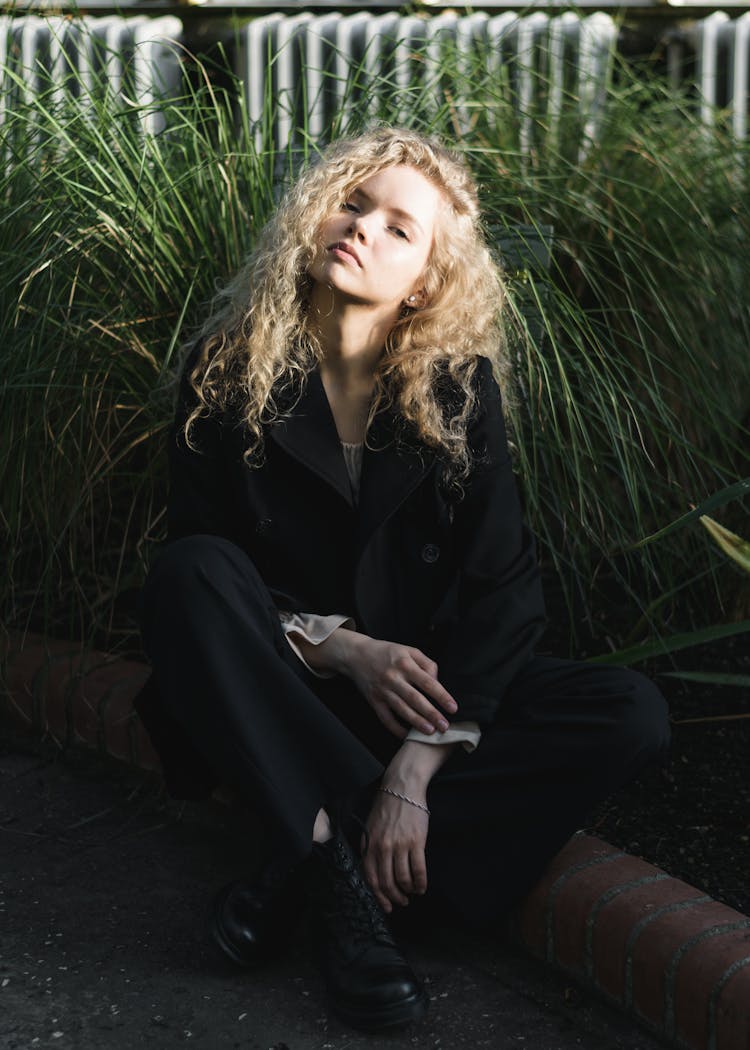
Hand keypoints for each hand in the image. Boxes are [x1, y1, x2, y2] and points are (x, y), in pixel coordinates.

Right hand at [339, 634, 457, 738]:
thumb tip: (438, 681)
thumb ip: (426, 663)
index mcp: (405, 664)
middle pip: (415, 699)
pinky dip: (395, 729)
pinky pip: (385, 718)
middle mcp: (393, 677)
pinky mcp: (373, 700)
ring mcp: (382, 690)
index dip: (441, 696)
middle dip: (431, 714)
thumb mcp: (408, 650)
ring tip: (430, 732)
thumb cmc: (387, 652)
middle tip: (444, 726)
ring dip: (416, 722)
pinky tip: (406, 736)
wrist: (356, 655)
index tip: (453, 708)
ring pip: (401, 709)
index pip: (427, 682)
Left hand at [362, 785, 428, 912]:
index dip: (379, 896)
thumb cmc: (387, 807)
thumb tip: (370, 868)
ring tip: (413, 892)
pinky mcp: (416, 842)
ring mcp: (399, 845)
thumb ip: (368, 847)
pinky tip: (422, 886)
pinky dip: (421, 882)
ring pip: (403, 879)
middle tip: (402, 902)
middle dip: (395, 897)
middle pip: (387, 882)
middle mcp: (383, 847)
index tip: (387, 906)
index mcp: (369, 845)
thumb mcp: (370, 827)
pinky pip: (418, 869)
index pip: (371, 878)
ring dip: (409, 891)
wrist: (402, 788)